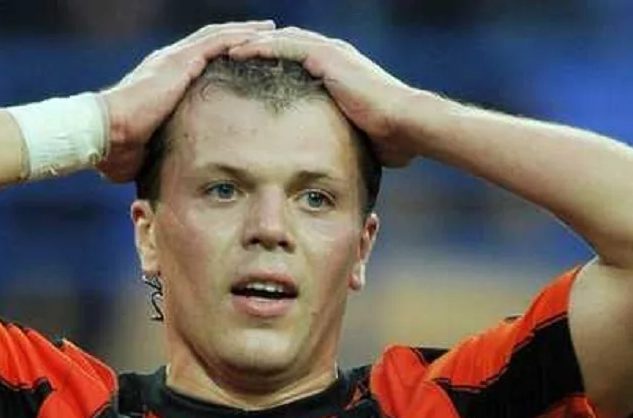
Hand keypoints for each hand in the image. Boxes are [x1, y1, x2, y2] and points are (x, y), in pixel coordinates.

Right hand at [98, 20, 274, 182]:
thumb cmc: (120, 149)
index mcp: (163, 81)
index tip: (243, 58)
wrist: (107, 134)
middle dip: (238, 39)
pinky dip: (239, 37)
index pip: (198, 62)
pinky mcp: (179, 62)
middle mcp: (169, 64)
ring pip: (217, 37)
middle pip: (211, 43)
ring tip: (271, 30)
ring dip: (245, 33)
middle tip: (265, 36)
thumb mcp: (148, 149)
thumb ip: (161, 151)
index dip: (221, 57)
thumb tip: (167, 176)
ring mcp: (174, 60)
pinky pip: (216, 42)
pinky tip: (260, 35)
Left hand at [227, 27, 420, 166]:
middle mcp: (334, 55)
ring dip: (253, 42)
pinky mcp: (328, 57)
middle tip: (229, 54)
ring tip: (226, 49)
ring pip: (281, 39)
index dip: (272, 60)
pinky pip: (286, 46)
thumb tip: (333, 162)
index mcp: (339, 70)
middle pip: (285, 43)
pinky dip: (263, 46)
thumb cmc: (390, 138)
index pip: (298, 57)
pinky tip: (241, 51)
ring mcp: (331, 53)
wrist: (406, 126)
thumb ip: (341, 137)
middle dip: (258, 46)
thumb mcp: (357, 134)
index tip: (247, 69)